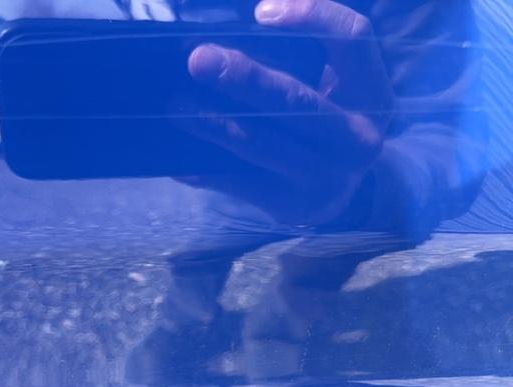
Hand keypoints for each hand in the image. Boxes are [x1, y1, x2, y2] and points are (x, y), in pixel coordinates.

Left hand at [180, 0, 393, 225]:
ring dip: (213, 122)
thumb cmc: (325, 121)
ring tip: (176, 104)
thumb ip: (304, 53)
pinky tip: (178, 156)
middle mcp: (358, 137)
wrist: (341, 194)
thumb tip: (236, 26)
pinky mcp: (292, 206)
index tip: (259, 12)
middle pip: (297, 100)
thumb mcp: (336, 86)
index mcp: (373, 92)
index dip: (311, 17)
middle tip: (199, 59)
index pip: (352, 38)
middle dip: (245, 79)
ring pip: (261, 144)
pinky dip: (205, 167)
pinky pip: (240, 183)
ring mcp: (325, 177)